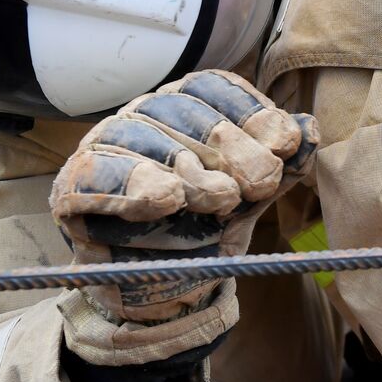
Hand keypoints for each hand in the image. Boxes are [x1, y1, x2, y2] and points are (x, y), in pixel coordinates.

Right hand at [52, 70, 318, 324]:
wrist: (168, 292)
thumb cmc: (208, 230)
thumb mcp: (253, 198)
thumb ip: (281, 164)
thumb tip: (309, 129)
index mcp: (187, 108)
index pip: (215, 89)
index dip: (252, 113)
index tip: (285, 144)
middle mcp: (144, 118)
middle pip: (186, 115)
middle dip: (232, 148)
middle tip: (261, 183)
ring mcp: (105, 149)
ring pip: (144, 141)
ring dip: (192, 172)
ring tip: (223, 199)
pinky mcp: (72, 189)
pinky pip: (96, 178)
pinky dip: (131, 187)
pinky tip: (164, 199)